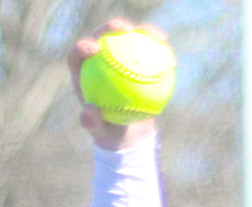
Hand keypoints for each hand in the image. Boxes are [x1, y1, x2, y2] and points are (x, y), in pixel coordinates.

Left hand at [69, 18, 167, 151]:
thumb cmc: (108, 132)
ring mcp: (122, 58)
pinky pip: (153, 54)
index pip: (78, 54)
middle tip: (127, 30)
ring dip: (146, 32)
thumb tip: (90, 110)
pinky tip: (172, 62)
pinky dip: (163, 56)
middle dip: (114, 26)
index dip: (83, 46)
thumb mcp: (99, 133)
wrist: (128, 134)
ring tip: (158, 38)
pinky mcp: (141, 61)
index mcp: (84, 73)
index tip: (96, 49)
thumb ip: (91, 122)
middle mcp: (101, 61)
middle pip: (105, 36)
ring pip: (133, 39)